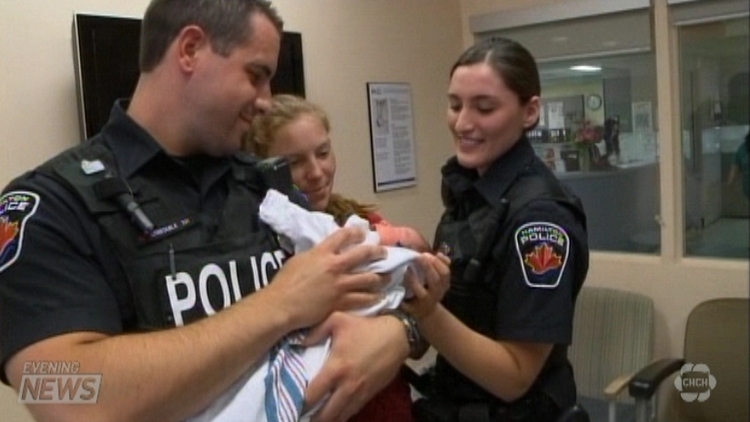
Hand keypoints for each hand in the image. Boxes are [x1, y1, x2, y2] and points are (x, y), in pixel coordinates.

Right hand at [265, 226, 388, 328]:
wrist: (282, 305)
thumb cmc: (285, 282)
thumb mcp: (300, 260)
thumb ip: (316, 254)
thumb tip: (324, 252)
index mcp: (322, 252)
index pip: (344, 236)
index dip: (356, 232)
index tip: (364, 233)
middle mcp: (335, 266)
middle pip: (363, 255)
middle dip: (377, 253)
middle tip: (384, 254)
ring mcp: (340, 284)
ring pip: (368, 279)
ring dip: (381, 278)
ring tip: (387, 278)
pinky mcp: (341, 302)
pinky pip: (362, 299)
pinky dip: (373, 298)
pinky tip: (379, 298)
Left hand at [303, 312, 408, 421]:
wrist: (397, 335)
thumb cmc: (366, 327)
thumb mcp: (338, 320)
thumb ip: (315, 331)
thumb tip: (298, 343)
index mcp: (336, 369)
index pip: (312, 396)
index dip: (300, 402)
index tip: (292, 400)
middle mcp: (347, 386)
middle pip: (325, 415)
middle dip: (312, 419)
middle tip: (301, 414)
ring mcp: (360, 393)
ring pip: (340, 417)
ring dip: (327, 419)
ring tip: (316, 417)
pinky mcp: (370, 394)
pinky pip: (352, 412)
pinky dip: (341, 414)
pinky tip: (334, 412)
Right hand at [401, 253, 449, 319]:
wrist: (428, 310)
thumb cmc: (413, 305)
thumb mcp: (405, 305)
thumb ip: (399, 296)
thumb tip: (388, 286)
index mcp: (423, 299)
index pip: (418, 289)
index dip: (412, 278)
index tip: (406, 268)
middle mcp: (434, 293)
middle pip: (434, 279)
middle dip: (427, 266)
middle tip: (418, 256)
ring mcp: (443, 287)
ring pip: (444, 274)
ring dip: (436, 262)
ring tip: (426, 254)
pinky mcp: (447, 282)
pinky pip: (449, 270)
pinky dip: (445, 261)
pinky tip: (438, 253)